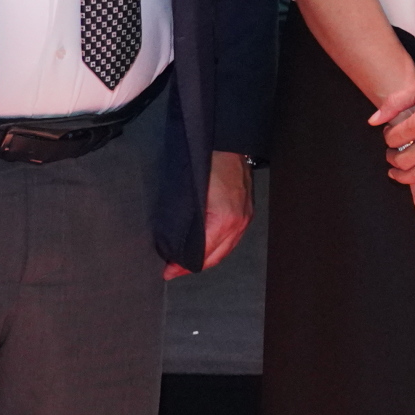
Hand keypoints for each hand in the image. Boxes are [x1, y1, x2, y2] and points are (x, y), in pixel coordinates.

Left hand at [172, 151, 252, 277]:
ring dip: (206, 258)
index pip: (203, 255)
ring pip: (225, 250)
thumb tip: (174, 243)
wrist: (228, 143)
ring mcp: (245, 218)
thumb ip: (186, 223)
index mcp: (224, 220)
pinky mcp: (246, 212)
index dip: (183, 266)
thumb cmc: (207, 163)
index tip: (168, 271)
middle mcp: (239, 223)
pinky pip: (232, 238)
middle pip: (216, 257)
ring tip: (186, 261)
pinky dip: (218, 246)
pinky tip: (205, 246)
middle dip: (193, 266)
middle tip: (174, 270)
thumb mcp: (190, 195)